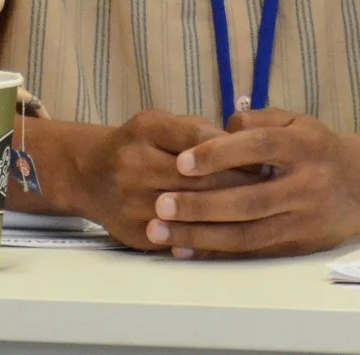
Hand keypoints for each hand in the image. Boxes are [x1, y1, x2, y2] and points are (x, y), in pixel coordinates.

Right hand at [54, 110, 259, 250]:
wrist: (88, 174)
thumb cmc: (135, 144)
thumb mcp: (160, 122)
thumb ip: (197, 131)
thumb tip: (243, 148)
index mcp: (145, 130)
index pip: (200, 142)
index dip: (235, 152)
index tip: (263, 159)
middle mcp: (134, 166)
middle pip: (198, 180)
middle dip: (239, 185)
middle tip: (271, 188)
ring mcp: (132, 203)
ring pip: (191, 213)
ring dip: (228, 214)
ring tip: (258, 211)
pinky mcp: (135, 233)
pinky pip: (179, 237)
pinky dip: (207, 236)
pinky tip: (232, 233)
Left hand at [145, 108, 359, 258]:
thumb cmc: (318, 148)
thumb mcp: (296, 121)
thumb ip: (258, 121)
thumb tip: (217, 131)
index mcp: (306, 147)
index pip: (260, 148)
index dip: (220, 154)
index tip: (181, 161)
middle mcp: (307, 185)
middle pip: (249, 199)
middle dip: (201, 204)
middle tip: (161, 204)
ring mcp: (304, 221)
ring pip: (247, 233)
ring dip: (200, 235)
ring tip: (160, 231)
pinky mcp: (298, 246)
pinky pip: (252, 252)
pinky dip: (215, 253)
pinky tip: (184, 251)